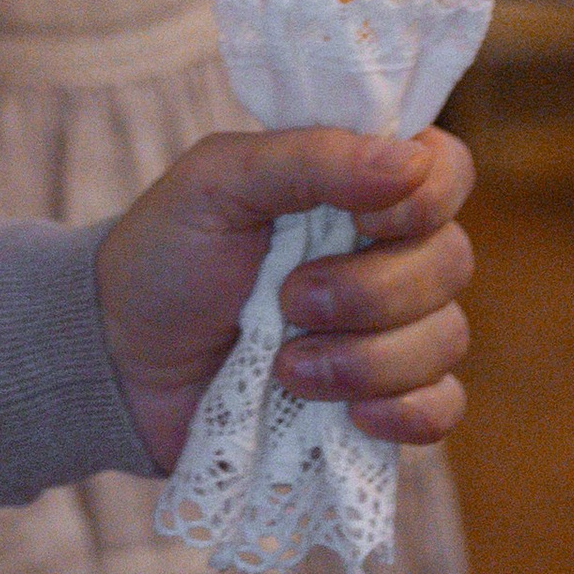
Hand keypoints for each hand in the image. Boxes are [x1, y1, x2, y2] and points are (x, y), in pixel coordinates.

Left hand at [94, 125, 473, 468]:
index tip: (371, 215)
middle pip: (451, 260)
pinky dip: (404, 414)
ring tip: (287, 367)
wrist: (122, 362)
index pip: (446, 169)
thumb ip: (307, 158)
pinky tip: (348, 415)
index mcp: (354, 183)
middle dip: (371, 290)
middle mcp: (385, 252)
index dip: (430, 194)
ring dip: (367, 358)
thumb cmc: (166, 254)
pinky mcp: (381, 401)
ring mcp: (388, 331)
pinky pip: (441, 409)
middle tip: (288, 298)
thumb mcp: (216, 182)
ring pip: (445, 338)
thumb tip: (409, 161)